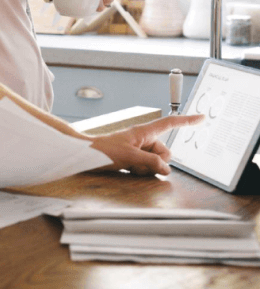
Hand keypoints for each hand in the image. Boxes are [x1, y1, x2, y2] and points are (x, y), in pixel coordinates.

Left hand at [90, 114, 204, 175]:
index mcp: (144, 131)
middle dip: (157, 162)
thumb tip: (167, 168)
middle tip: (138, 163)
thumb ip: (151, 162)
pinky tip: (128, 170)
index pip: (169, 123)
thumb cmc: (103, 150)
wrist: (86, 154)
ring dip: (146, 169)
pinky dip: (141, 171)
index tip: (202, 118)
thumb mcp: (130, 156)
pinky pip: (147, 168)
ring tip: (130, 166)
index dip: (186, 121)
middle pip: (165, 152)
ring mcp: (139, 149)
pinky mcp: (134, 158)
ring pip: (156, 163)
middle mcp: (143, 139)